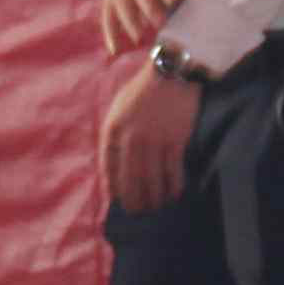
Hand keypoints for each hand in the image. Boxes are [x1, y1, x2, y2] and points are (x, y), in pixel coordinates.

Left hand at [99, 63, 202, 214]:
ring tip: (154, 207)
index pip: (108, 164)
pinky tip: (173, 195)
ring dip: (153, 197)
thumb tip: (114, 161)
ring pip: (151, 179)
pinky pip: (173, 171)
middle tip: (136, 211)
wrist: (171, 73)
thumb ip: (115, 132)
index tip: (116, 199)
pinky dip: (173, 187)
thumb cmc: (143, 89)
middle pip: (130, 177)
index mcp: (114, 128)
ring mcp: (154, 141)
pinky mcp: (175, 141)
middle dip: (132, 199)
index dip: (112, 185)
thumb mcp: (118, 106)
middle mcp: (131, 138)